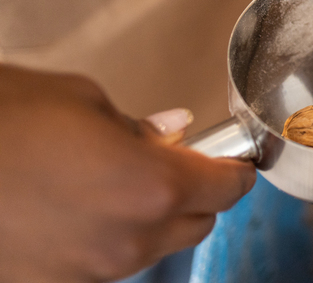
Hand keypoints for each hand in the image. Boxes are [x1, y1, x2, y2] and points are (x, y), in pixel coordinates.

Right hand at [0, 65, 255, 282]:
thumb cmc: (3, 118)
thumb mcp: (82, 101)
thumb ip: (140, 125)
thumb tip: (172, 131)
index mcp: (151, 186)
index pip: (226, 189)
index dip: (236, 170)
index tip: (233, 159)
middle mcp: (129, 241)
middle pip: (196, 224)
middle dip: (194, 195)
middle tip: (172, 165)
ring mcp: (88, 274)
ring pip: (150, 249)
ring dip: (148, 220)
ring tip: (109, 185)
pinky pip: (100, 267)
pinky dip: (103, 242)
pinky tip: (72, 213)